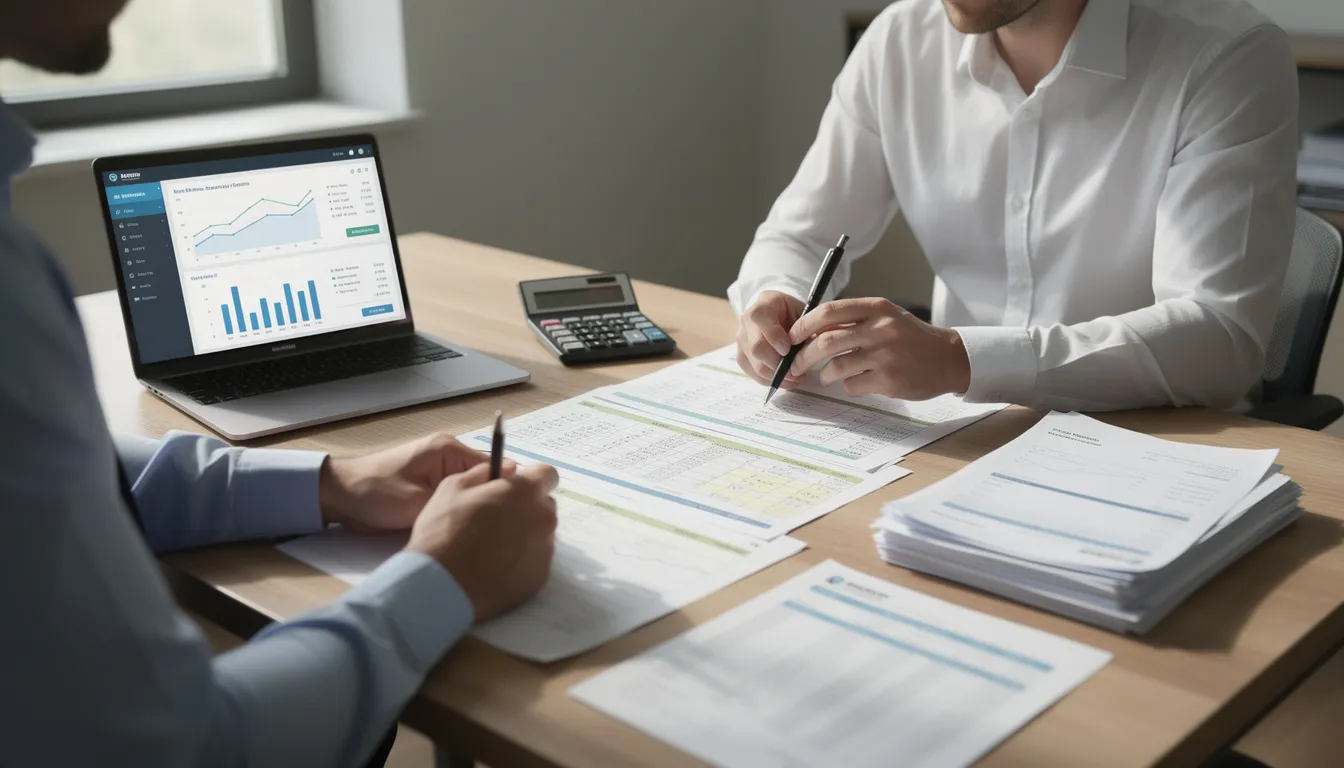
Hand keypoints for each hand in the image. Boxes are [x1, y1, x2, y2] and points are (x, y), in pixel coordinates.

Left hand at [318, 432, 515, 532]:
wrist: (338, 496)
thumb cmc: (375, 493)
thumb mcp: (419, 501)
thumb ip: (457, 498)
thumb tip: (494, 498)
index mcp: (448, 449)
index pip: (494, 466)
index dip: (506, 491)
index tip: (518, 513)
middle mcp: (448, 455)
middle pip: (485, 480)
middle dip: (492, 501)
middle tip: (502, 528)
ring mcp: (440, 470)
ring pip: (472, 491)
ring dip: (475, 508)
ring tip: (487, 531)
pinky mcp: (431, 486)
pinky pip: (457, 497)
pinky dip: (461, 511)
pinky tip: (467, 529)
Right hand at [406, 462, 559, 619]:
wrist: (443, 586)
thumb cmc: (444, 531)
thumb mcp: (453, 487)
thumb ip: (483, 473)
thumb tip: (503, 470)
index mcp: (525, 491)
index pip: (547, 474)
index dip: (530, 479)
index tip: (513, 488)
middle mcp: (544, 518)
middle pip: (544, 505)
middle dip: (526, 507)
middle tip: (496, 518)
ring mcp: (545, 550)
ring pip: (541, 534)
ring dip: (524, 535)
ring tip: (492, 548)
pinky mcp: (540, 577)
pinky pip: (536, 561)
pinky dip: (522, 560)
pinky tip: (495, 567)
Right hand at [735, 290, 805, 385]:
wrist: (778, 314)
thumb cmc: (793, 313)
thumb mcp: (803, 312)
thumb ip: (807, 327)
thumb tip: (813, 349)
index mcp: (764, 303)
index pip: (759, 317)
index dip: (773, 335)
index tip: (788, 350)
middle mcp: (747, 320)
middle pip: (757, 347)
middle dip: (778, 364)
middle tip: (796, 371)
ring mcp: (741, 339)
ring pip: (755, 364)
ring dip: (777, 376)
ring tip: (795, 378)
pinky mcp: (741, 355)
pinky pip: (752, 373)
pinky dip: (770, 380)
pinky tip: (785, 380)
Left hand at [787, 297, 970, 399]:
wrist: (948, 358)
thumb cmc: (911, 338)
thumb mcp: (886, 317)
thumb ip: (855, 320)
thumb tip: (812, 330)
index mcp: (876, 308)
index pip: (829, 312)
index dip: (804, 325)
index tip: (792, 337)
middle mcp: (880, 328)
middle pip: (826, 342)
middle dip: (804, 356)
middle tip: (796, 365)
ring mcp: (885, 355)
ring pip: (836, 366)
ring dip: (825, 374)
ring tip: (827, 376)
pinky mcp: (889, 379)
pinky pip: (853, 385)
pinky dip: (848, 386)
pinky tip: (859, 382)